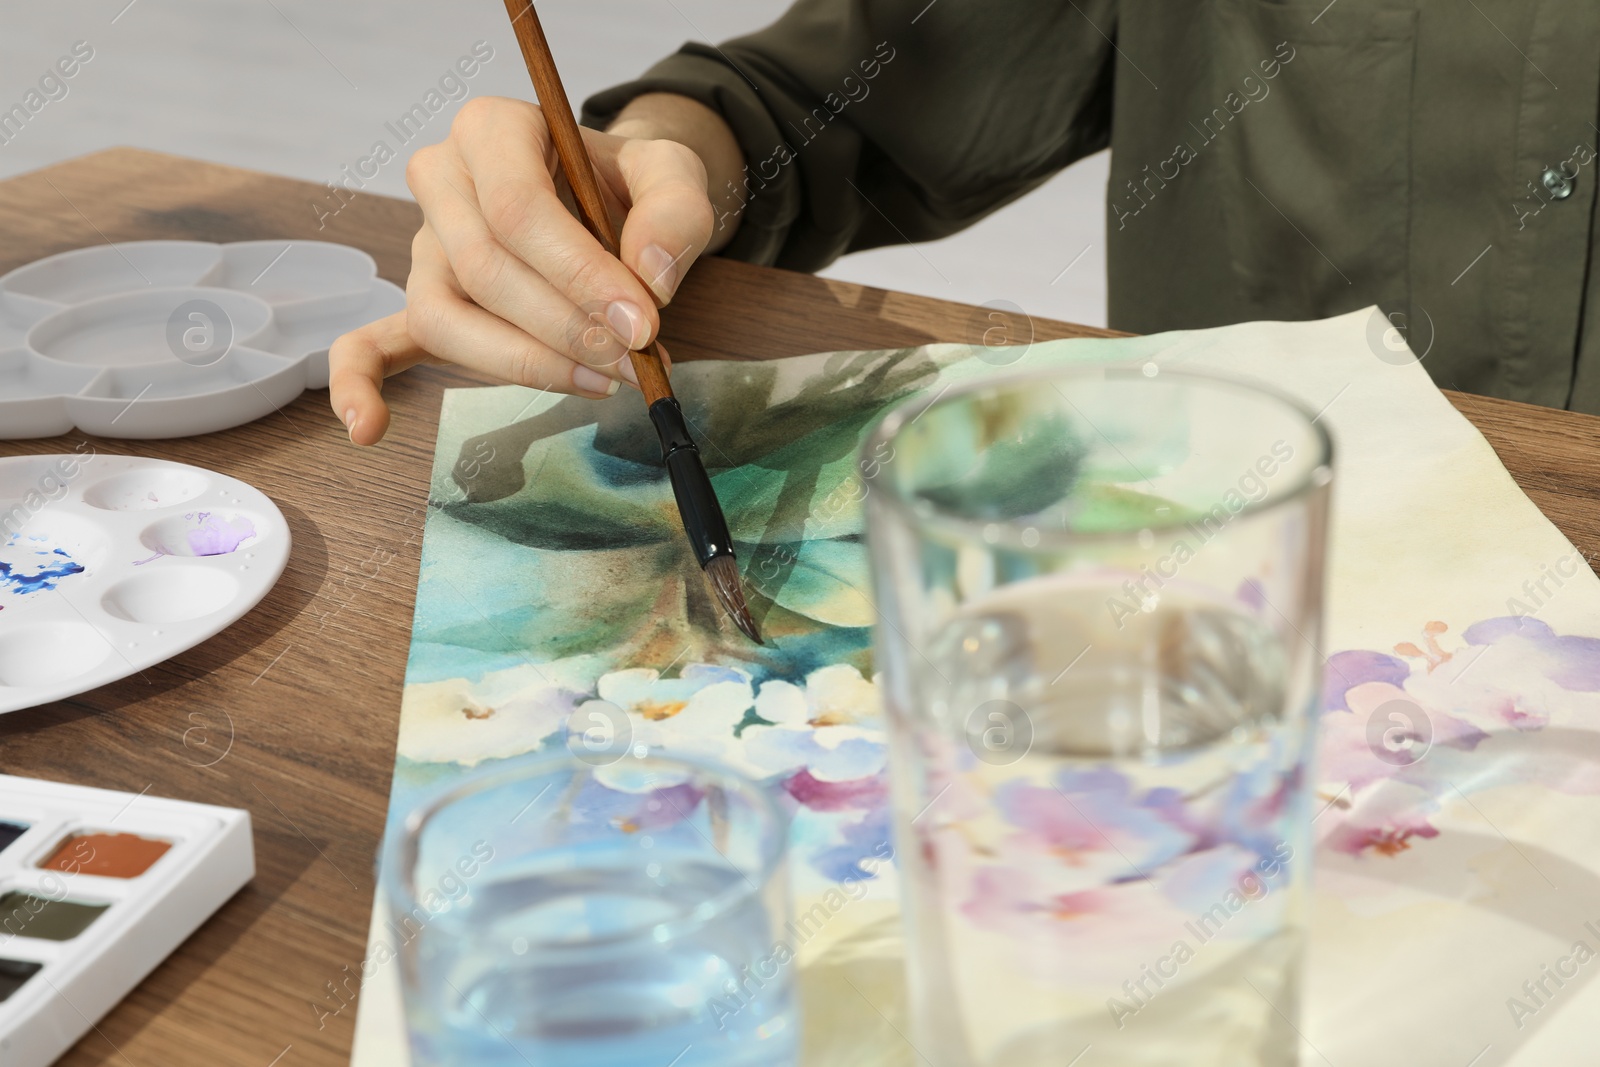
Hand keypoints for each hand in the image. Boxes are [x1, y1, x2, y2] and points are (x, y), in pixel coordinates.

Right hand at [330, 94, 726, 444]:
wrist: (609, 196)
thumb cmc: (628, 184)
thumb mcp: (673, 173)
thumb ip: (674, 212)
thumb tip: (650, 277)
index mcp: (492, 131)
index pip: (517, 209)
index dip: (579, 275)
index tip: (642, 323)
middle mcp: (442, 182)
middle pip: (484, 270)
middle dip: (565, 329)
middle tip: (635, 361)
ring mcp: (425, 248)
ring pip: (447, 320)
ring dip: (523, 364)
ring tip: (599, 384)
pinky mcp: (426, 303)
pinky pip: (372, 343)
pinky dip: (360, 384)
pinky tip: (367, 429)